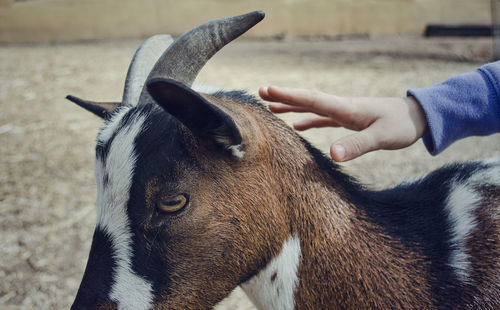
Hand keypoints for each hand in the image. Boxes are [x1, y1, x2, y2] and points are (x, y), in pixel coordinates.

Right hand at [259, 86, 427, 161]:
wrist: (418, 117)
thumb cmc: (401, 126)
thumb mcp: (381, 137)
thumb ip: (357, 145)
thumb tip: (332, 154)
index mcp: (346, 108)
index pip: (312, 99)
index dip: (289, 96)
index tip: (268, 90)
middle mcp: (341, 107)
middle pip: (307, 100)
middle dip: (284, 96)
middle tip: (260, 92)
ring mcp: (344, 113)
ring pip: (312, 108)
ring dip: (292, 106)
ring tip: (270, 107)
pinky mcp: (349, 120)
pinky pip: (322, 118)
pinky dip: (308, 120)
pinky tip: (298, 126)